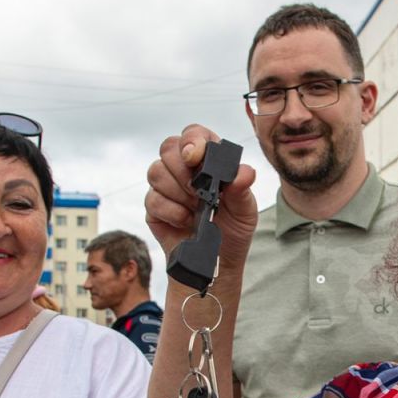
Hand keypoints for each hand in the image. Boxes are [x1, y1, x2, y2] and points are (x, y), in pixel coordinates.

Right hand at [144, 124, 258, 271]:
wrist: (217, 263)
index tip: (195, 157)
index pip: (194, 134)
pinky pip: (152, 199)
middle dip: (183, 170)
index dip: (191, 140)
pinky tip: (185, 221)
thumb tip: (244, 173)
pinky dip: (172, 211)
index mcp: (208, 161)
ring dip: (178, 192)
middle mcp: (184, 169)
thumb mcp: (245, 210)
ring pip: (156, 171)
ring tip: (195, 209)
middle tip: (198, 191)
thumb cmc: (232, 231)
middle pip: (168, 147)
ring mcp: (166, 187)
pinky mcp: (154, 207)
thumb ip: (243, 189)